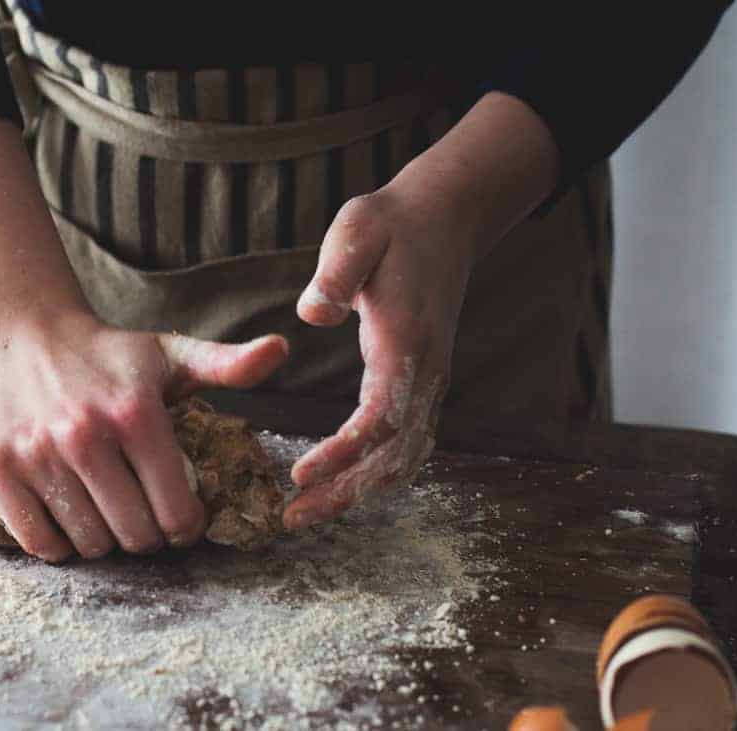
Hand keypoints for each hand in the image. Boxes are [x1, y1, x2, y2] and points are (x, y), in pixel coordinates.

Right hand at [0, 316, 288, 560]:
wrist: (28, 339)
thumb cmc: (111, 357)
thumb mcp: (172, 355)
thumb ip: (229, 364)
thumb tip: (281, 349)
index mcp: (136, 413)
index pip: (176, 511)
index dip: (187, 526)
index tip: (183, 520)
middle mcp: (83, 435)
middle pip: (135, 535)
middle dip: (149, 536)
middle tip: (146, 519)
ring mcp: (36, 454)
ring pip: (89, 544)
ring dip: (105, 540)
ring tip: (109, 510)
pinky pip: (39, 542)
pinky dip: (59, 543)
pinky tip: (72, 516)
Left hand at [283, 92, 559, 528]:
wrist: (445, 218)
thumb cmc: (393, 224)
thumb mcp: (359, 231)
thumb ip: (337, 272)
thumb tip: (312, 314)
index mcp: (406, 343)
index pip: (379, 417)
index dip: (342, 453)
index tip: (300, 475)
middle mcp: (426, 371)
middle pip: (392, 454)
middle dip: (344, 491)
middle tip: (291, 518)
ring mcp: (430, 380)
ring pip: (403, 456)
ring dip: (359, 490)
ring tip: (309, 512)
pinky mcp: (422, 380)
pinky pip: (406, 442)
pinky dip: (377, 472)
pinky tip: (345, 486)